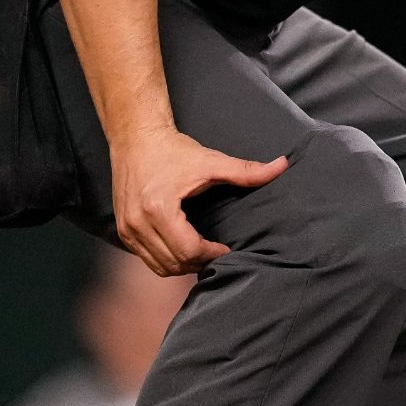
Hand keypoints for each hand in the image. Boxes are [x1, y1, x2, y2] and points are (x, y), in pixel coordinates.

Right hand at [109, 126, 286, 274]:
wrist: (137, 139)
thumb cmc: (173, 150)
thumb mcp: (211, 161)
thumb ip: (247, 171)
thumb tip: (282, 166)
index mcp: (159, 208)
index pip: (188, 250)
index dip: (212, 254)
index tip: (227, 248)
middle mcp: (137, 222)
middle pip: (174, 262)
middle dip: (200, 262)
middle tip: (218, 252)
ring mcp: (127, 229)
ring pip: (159, 265)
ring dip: (183, 264)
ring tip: (203, 252)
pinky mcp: (123, 230)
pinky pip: (147, 258)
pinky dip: (167, 259)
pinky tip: (184, 247)